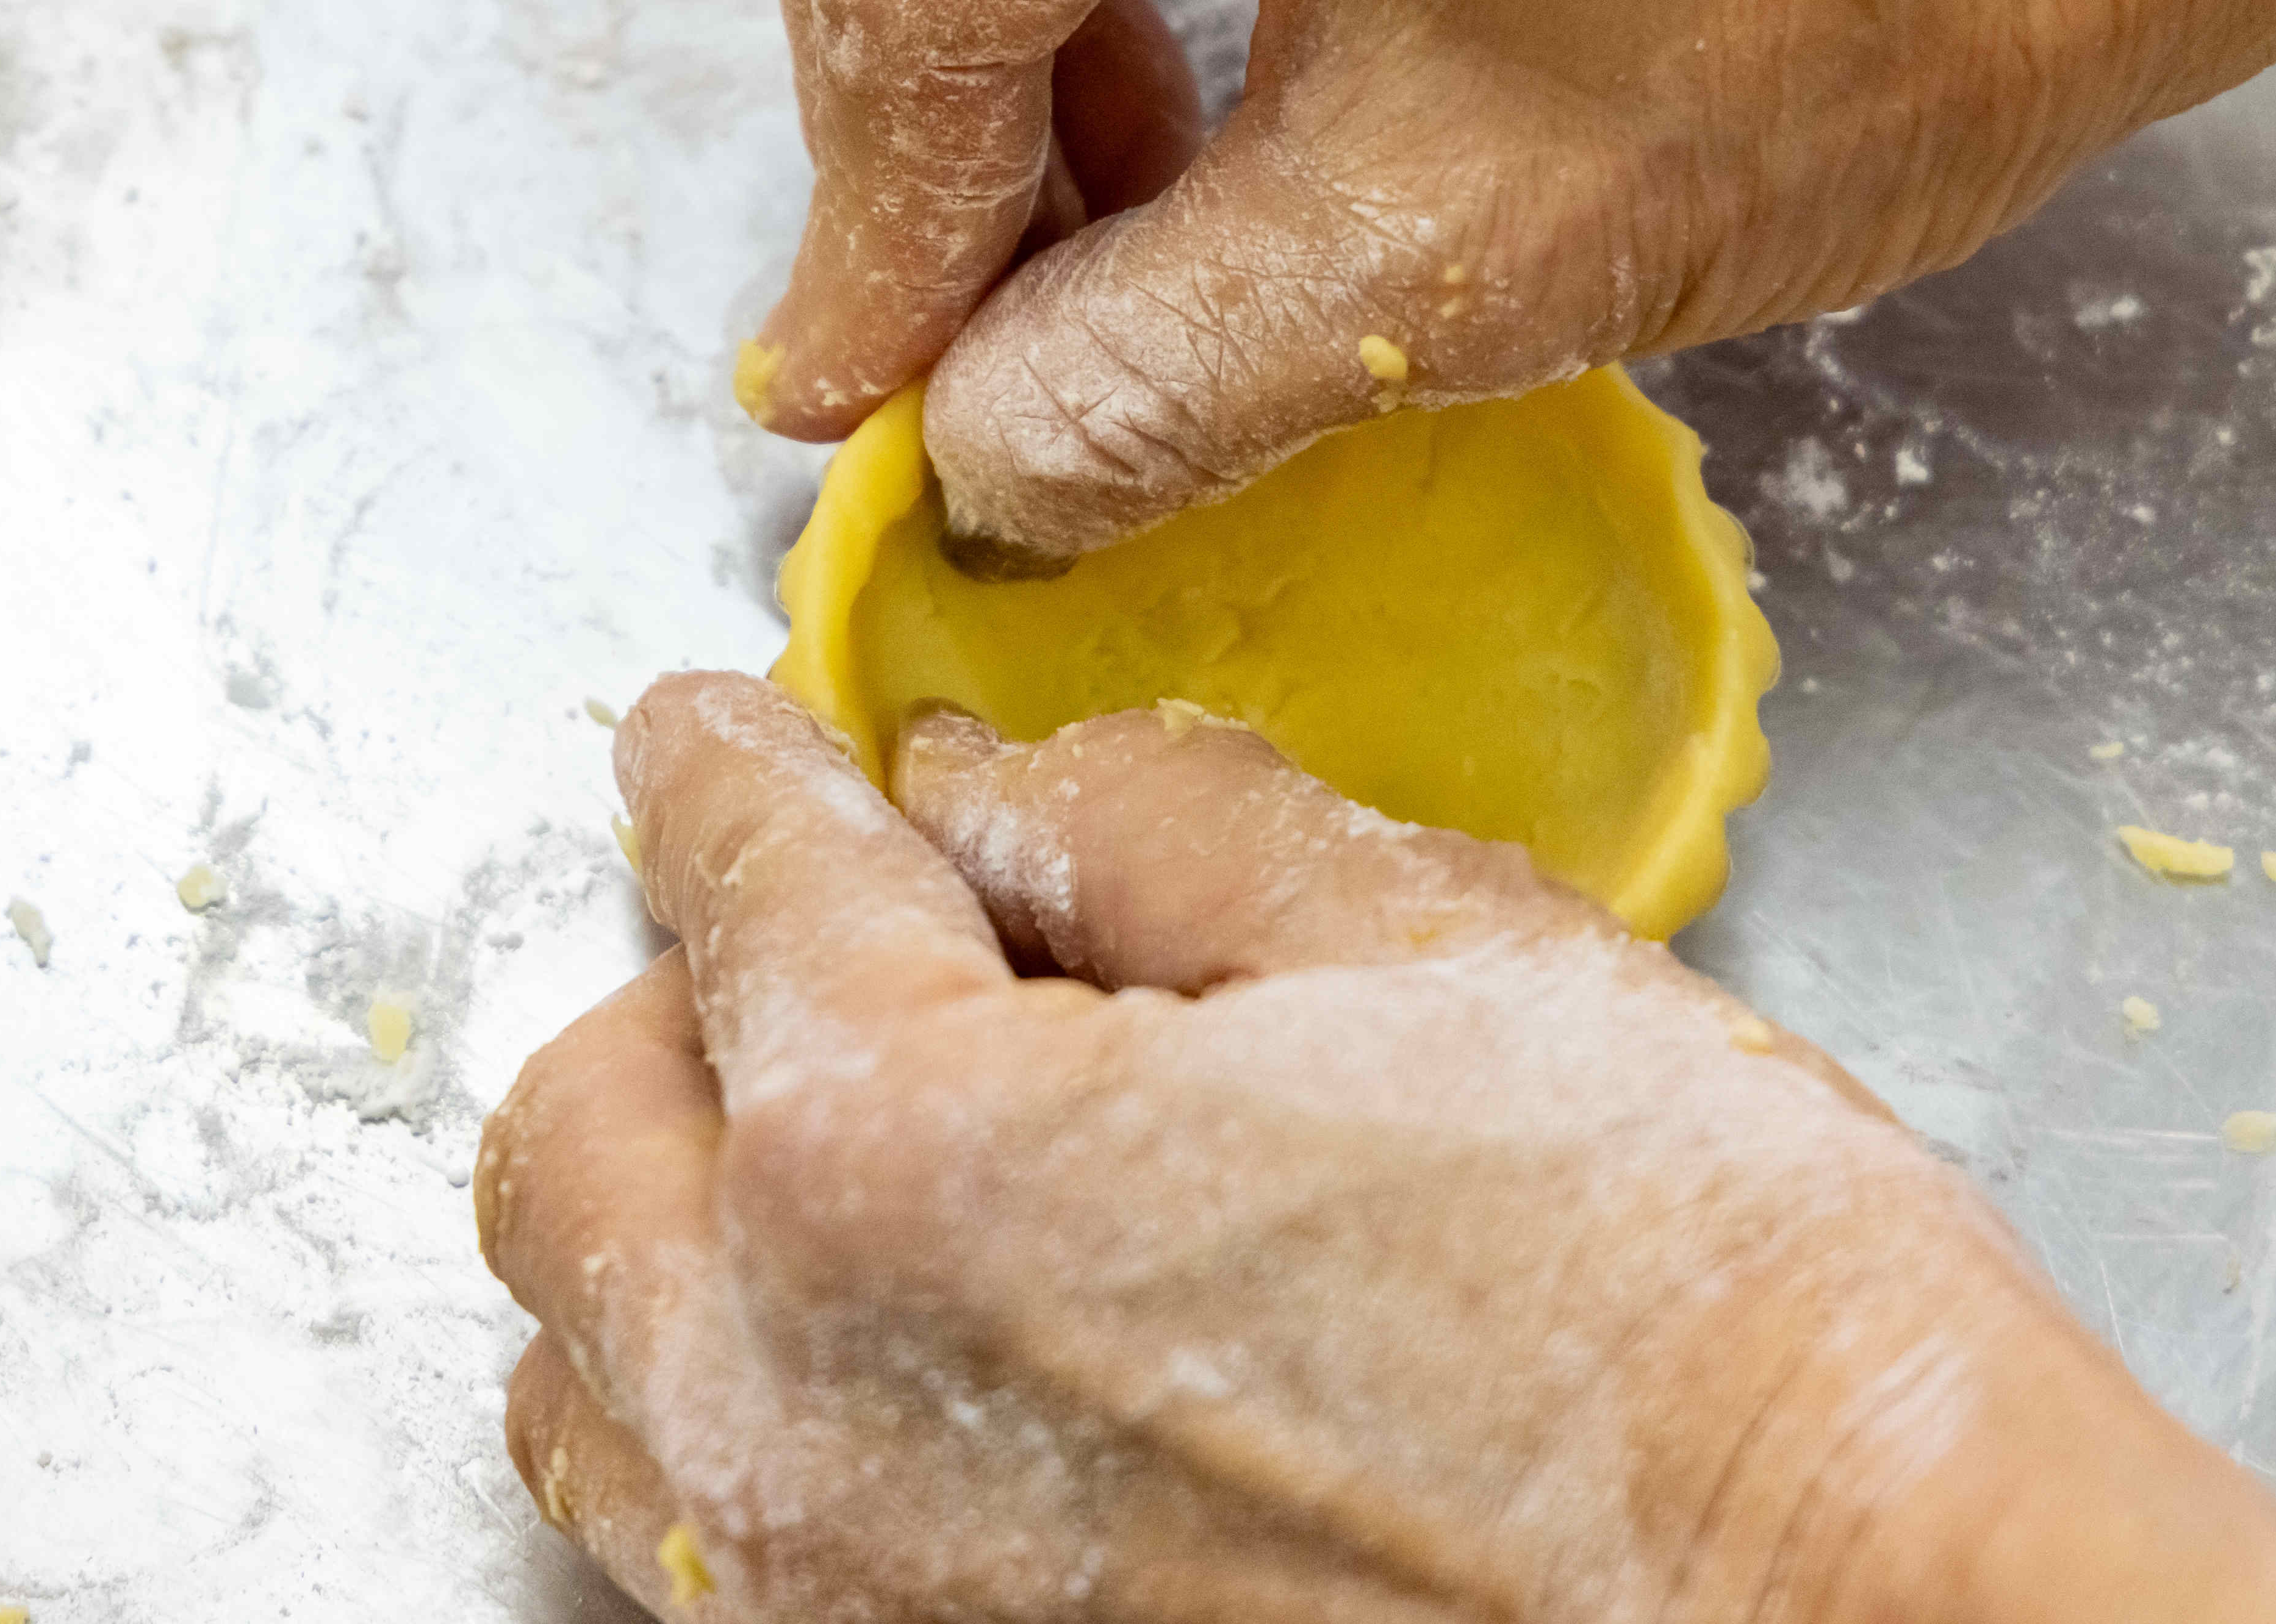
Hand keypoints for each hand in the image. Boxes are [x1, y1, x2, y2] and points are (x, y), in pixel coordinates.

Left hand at [478, 674, 2275, 1623]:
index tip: (720, 739)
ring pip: (601, 1390)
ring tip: (861, 1173)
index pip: (733, 879)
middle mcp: (802, 1414)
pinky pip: (724, 1558)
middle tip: (835, 953)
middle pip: (572, 1149)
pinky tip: (936, 1375)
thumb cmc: (1703, 1323)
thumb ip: (1152, 830)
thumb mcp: (1435, 949)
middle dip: (681, 1009)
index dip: (725, 769)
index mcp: (895, 1154)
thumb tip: (994, 784)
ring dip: (686, 1241)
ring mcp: (846, 1617)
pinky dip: (766, 1429)